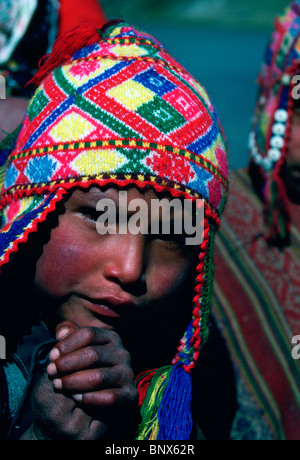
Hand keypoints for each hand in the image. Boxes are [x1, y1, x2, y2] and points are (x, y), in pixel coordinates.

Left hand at [44, 321, 137, 438]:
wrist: (99, 402)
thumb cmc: (85, 370)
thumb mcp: (76, 351)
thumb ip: (68, 338)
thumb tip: (61, 332)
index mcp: (111, 337)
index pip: (88, 334)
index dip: (67, 344)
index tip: (51, 356)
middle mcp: (123, 353)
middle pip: (93, 354)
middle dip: (68, 363)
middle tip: (50, 371)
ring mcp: (127, 374)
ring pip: (99, 376)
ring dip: (74, 381)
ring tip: (58, 385)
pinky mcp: (130, 395)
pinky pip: (110, 397)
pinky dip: (90, 398)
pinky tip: (75, 399)